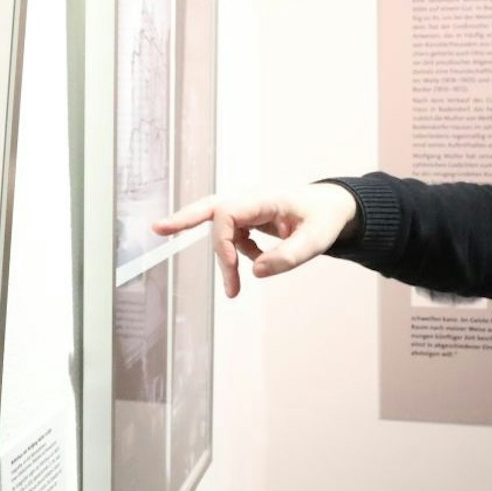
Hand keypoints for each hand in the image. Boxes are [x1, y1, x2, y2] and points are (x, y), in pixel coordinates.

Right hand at [154, 183, 358, 297]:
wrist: (334, 207)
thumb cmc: (325, 218)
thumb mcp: (316, 240)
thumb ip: (289, 257)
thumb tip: (254, 272)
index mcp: (265, 199)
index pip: (227, 214)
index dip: (222, 243)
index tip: (233, 269)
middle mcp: (251, 200)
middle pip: (209, 208)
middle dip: (183, 220)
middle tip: (157, 229)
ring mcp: (248, 209)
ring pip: (220, 230)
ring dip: (223, 259)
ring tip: (232, 291)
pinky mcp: (249, 219)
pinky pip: (232, 237)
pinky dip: (236, 255)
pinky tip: (254, 264)